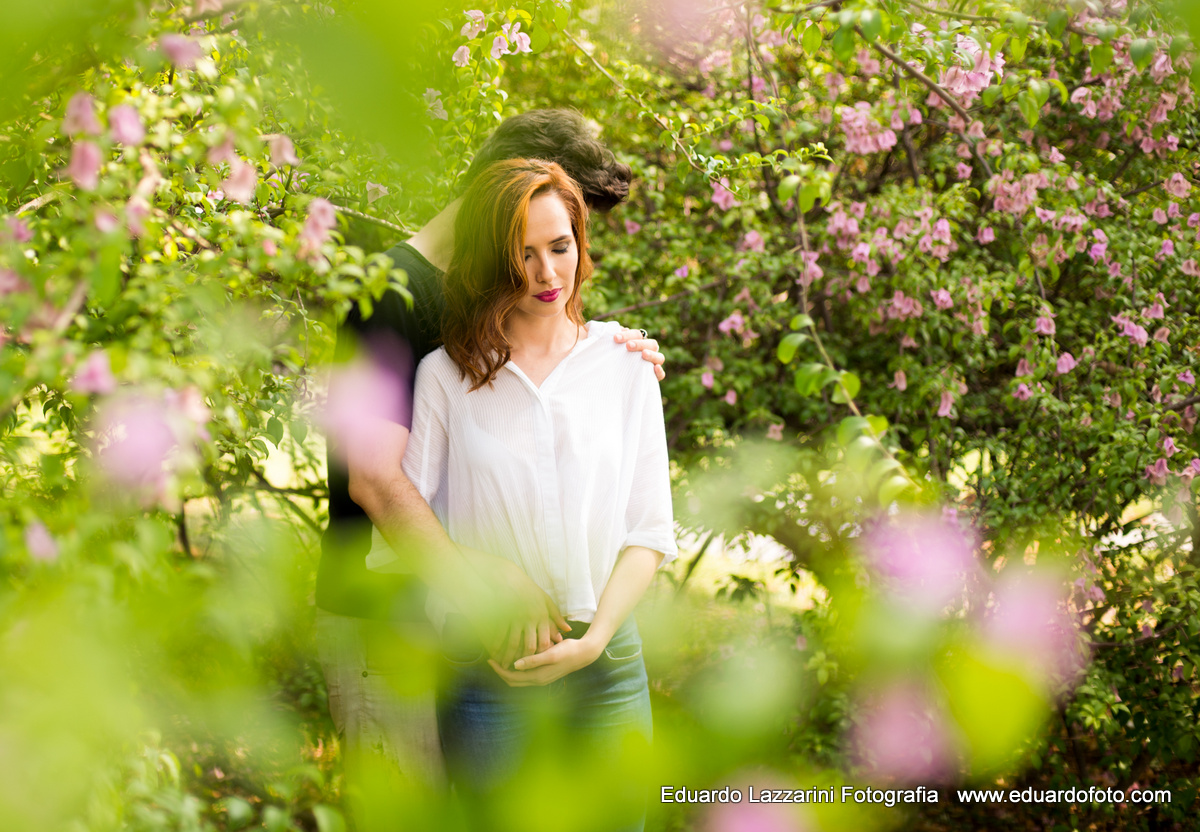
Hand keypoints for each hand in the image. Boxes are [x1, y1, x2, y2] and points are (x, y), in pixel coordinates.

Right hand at [461, 551, 569, 667]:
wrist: (509, 578)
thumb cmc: (529, 590)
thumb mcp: (546, 601)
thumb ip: (556, 617)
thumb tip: (567, 630)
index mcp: (541, 616)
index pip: (544, 640)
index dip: (541, 654)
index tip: (538, 663)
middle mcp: (530, 619)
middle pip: (529, 645)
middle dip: (524, 659)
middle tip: (519, 670)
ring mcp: (515, 617)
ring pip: (513, 642)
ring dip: (508, 656)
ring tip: (504, 665)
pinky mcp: (502, 615)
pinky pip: (500, 635)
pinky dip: (497, 645)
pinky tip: (494, 653)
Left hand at [489, 635, 602, 686]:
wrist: (584, 654)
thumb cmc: (567, 651)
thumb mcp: (550, 654)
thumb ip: (533, 661)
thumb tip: (515, 665)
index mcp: (537, 677)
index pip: (511, 677)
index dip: (499, 669)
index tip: (490, 659)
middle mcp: (538, 680)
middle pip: (513, 680)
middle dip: (501, 671)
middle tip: (491, 659)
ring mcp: (542, 678)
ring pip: (519, 678)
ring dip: (508, 670)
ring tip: (500, 658)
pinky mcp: (545, 673)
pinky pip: (526, 674)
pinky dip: (517, 669)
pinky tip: (515, 657)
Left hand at [613, 328, 665, 380]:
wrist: (615, 379)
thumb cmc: (613, 360)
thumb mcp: (612, 351)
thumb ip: (616, 341)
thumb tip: (621, 330)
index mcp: (640, 342)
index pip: (638, 335)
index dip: (628, 335)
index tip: (616, 338)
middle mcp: (649, 351)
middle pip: (651, 344)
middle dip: (640, 344)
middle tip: (628, 346)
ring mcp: (653, 364)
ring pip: (660, 357)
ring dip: (652, 355)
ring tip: (644, 354)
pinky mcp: (653, 378)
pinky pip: (661, 375)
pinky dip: (659, 371)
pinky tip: (655, 368)